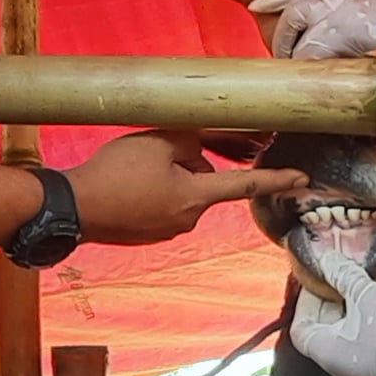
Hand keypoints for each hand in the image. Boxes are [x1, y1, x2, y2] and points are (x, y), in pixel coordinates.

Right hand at [64, 131, 304, 245]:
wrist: (72, 207)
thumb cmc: (113, 174)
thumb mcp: (157, 141)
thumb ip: (189, 141)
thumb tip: (198, 150)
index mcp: (195, 197)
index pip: (245, 186)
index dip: (276, 179)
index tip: (302, 180)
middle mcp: (188, 220)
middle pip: (202, 181)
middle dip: (186, 163)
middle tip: (150, 154)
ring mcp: (167, 230)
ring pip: (181, 191)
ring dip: (166, 176)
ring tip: (131, 170)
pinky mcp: (148, 234)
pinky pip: (161, 204)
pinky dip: (150, 190)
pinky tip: (126, 184)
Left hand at [289, 252, 375, 375]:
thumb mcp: (365, 296)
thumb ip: (343, 275)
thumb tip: (327, 259)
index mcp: (324, 349)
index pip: (300, 324)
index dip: (304, 298)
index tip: (316, 276)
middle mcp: (337, 360)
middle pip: (322, 324)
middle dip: (328, 296)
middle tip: (337, 271)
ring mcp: (359, 361)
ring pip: (345, 327)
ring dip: (350, 302)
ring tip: (359, 277)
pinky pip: (363, 332)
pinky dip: (365, 313)